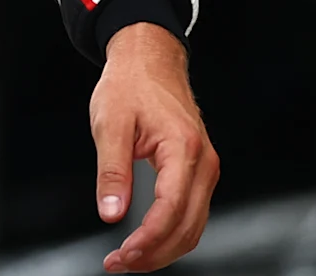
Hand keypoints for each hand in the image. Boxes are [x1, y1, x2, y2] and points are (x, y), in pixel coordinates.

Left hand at [90, 23, 217, 272]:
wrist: (149, 59)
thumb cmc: (130, 84)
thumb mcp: (110, 124)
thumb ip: (112, 171)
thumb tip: (111, 213)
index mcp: (183, 148)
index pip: (171, 209)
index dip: (148, 240)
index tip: (121, 255)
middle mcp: (204, 161)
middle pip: (188, 227)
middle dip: (154, 253)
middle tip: (118, 263)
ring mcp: (205, 167)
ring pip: (193, 226)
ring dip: (163, 248)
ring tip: (128, 258)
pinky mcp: (199, 171)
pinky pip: (191, 213)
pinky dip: (171, 233)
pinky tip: (147, 241)